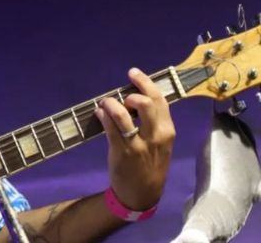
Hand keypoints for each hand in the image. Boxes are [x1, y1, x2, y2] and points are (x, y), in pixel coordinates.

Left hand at [95, 67, 175, 210]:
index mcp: (167, 130)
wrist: (142, 193)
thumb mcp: (161, 142)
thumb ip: (153, 121)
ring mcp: (138, 144)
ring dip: (111, 103)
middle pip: (146, 103)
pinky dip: (103, 115)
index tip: (133, 73)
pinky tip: (99, 112)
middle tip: (122, 95)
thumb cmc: (151, 163)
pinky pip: (110, 127)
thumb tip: (135, 96)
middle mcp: (156, 136)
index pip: (160, 100)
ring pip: (123, 115)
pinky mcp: (121, 151)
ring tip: (105, 102)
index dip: (146, 83)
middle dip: (132, 92)